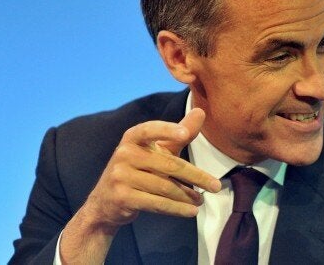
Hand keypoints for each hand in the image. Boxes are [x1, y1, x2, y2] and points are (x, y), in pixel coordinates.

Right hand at [60, 108, 221, 262]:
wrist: (107, 201)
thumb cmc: (140, 169)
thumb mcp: (158, 150)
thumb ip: (179, 134)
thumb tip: (201, 111)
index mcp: (133, 137)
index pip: (150, 129)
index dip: (167, 130)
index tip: (184, 134)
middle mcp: (124, 153)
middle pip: (168, 164)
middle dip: (196, 176)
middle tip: (216, 186)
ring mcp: (120, 176)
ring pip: (164, 186)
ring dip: (187, 196)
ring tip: (202, 200)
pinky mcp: (122, 197)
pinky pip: (156, 203)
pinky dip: (176, 208)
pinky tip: (191, 211)